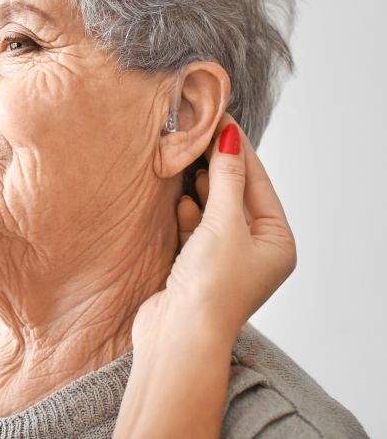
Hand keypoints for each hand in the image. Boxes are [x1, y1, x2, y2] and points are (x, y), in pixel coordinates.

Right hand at [132, 113, 296, 348]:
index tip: (219, 117)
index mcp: (276, 241)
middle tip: (197, 131)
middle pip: (235, 193)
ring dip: (200, 186)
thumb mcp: (224, 223)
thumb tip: (230, 138)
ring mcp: (225, 256)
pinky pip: (196, 226)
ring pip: (213, 208)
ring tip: (187, 157)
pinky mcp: (198, 263)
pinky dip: (189, 211)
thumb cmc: (211, 287)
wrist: (177, 336)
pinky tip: (181, 200)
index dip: (238, 148)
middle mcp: (254, 248)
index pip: (258, 182)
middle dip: (216, 164)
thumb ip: (225, 179)